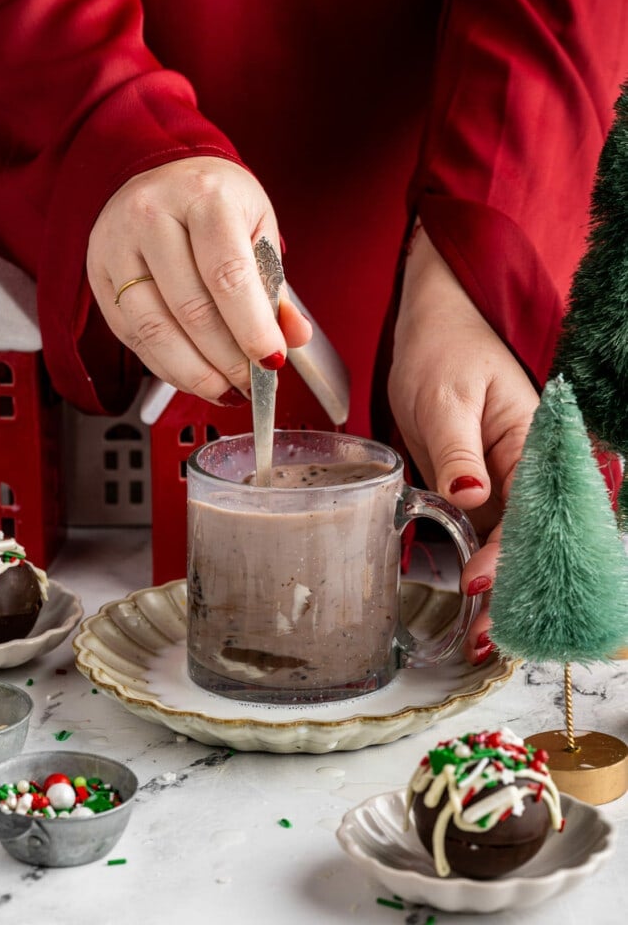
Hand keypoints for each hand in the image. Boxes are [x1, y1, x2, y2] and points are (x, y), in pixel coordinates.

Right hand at [86, 156, 311, 404]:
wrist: (160, 172)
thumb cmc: (214, 200)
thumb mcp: (257, 226)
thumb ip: (274, 284)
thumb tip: (293, 335)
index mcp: (203, 196)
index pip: (227, 275)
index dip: (252, 328)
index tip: (272, 361)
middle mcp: (152, 215)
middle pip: (191, 308)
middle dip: (227, 359)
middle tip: (252, 383)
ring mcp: (118, 245)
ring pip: (155, 329)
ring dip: (195, 373)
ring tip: (225, 389)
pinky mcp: (99, 275)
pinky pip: (132, 336)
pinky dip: (167, 366)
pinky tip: (194, 376)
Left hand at [388, 225, 538, 661]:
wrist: (433, 328)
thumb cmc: (447, 348)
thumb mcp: (446, 396)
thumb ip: (457, 449)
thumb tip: (470, 496)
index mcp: (534, 444)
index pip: (530, 510)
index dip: (505, 553)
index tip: (477, 584)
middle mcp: (527, 470)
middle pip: (528, 541)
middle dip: (509, 592)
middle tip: (482, 642)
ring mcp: (505, 482)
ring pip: (506, 547)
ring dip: (494, 592)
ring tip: (474, 641)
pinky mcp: (479, 489)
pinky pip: (482, 536)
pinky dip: (475, 570)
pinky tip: (464, 604)